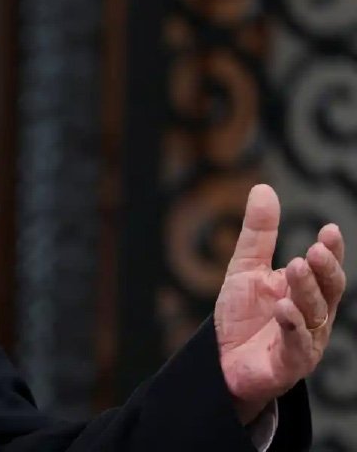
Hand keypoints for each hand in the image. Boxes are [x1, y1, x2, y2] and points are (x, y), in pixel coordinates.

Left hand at [216, 184, 345, 422]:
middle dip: (324, 271)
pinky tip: (283, 307)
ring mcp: (305, 342)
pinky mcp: (289, 364)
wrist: (223, 362)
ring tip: (294, 267)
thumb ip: (259, 234)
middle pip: (328, 292)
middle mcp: (314, 317)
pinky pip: (297, 344)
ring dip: (306, 291)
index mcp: (307, 292)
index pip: (325, 270)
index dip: (331, 252)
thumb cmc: (243, 316)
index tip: (329, 229)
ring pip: (314, 315)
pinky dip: (292, 325)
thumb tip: (264, 188)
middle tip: (313, 250)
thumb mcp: (246, 268)